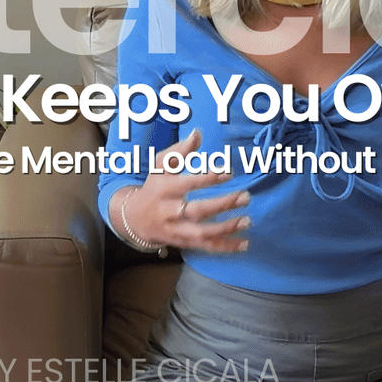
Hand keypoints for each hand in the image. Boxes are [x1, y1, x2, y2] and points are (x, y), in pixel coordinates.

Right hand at [114, 128, 251, 253]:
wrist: (134, 218)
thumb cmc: (153, 186)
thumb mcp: (160, 165)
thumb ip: (180, 150)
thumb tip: (198, 133)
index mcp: (163, 189)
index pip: (188, 184)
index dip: (208, 179)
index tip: (229, 172)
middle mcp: (169, 211)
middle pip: (197, 211)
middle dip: (222, 205)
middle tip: (245, 196)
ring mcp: (176, 230)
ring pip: (202, 233)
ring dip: (226, 228)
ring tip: (247, 220)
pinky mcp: (183, 242)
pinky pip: (205, 247)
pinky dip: (225, 247)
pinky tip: (244, 244)